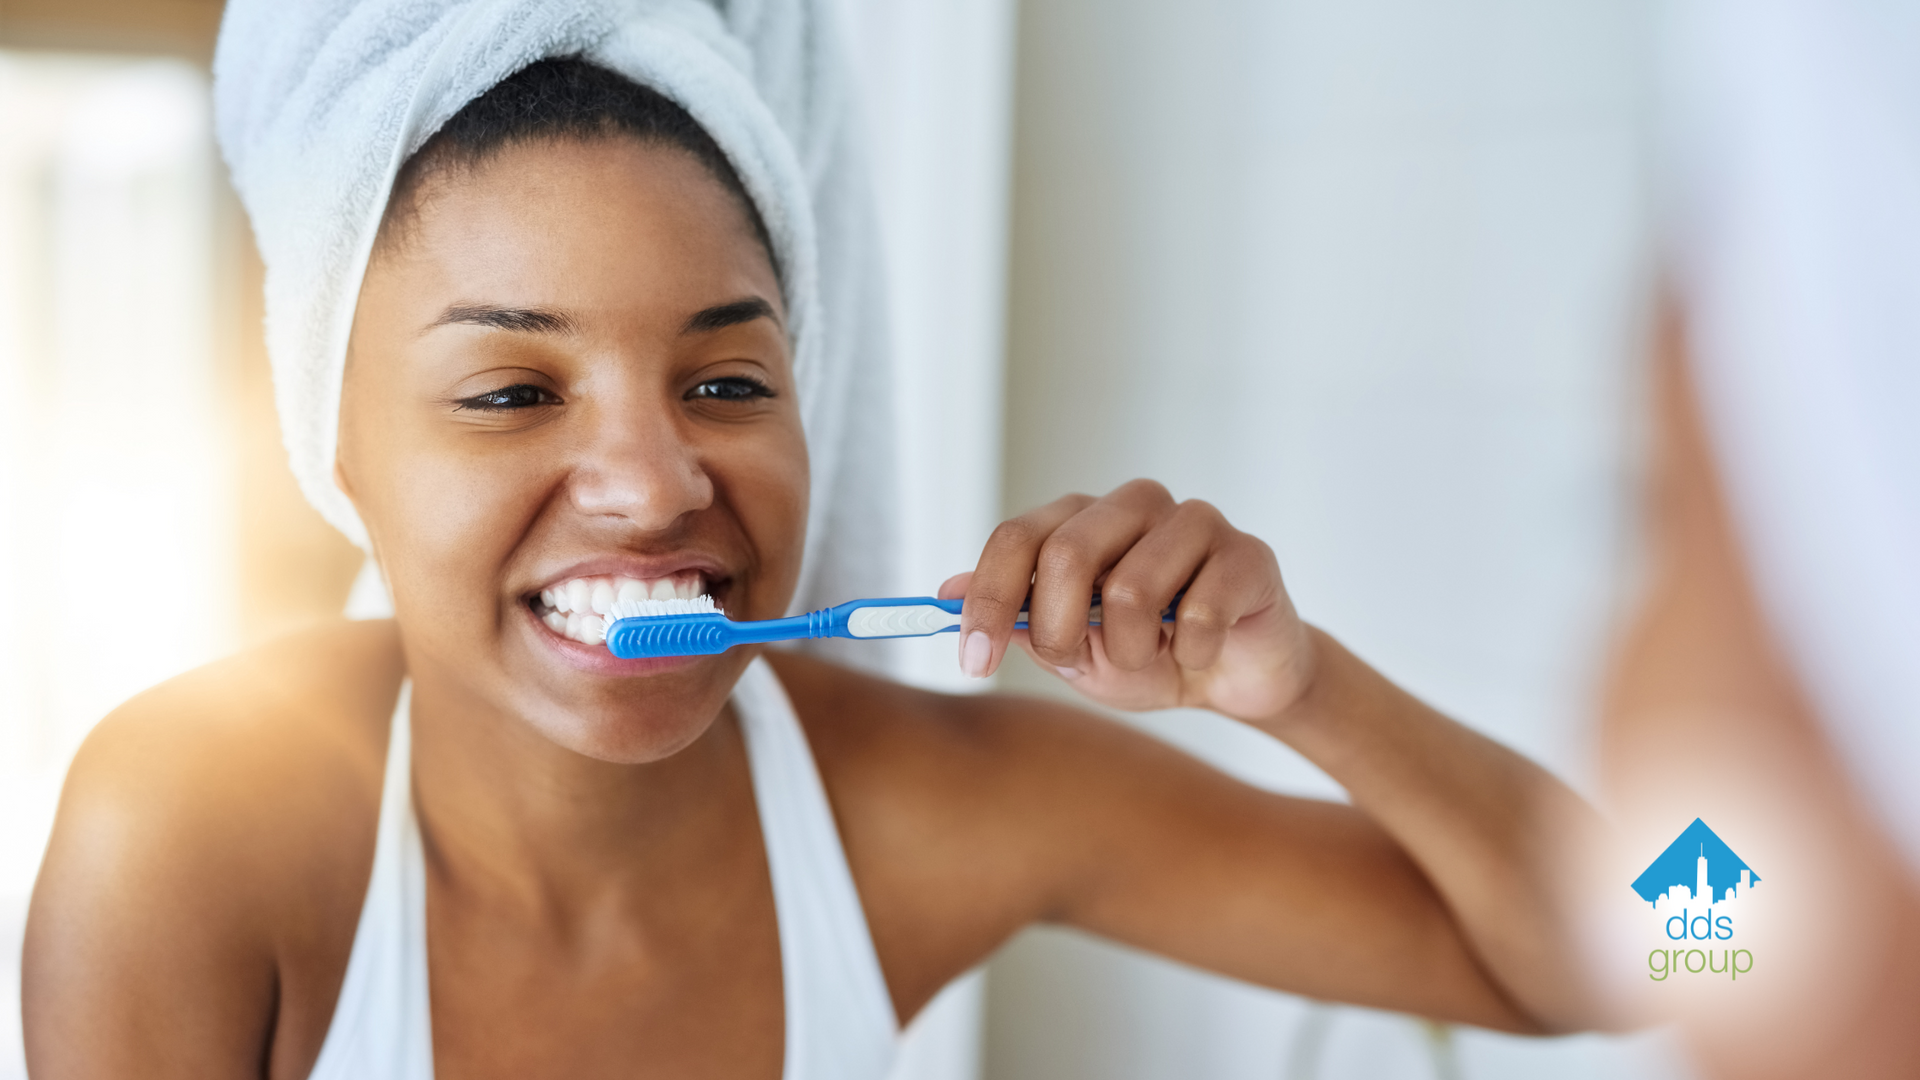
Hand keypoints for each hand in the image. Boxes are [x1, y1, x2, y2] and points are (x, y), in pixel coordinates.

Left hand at [942, 480, 1316, 724]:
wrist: (1235, 678)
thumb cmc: (1150, 656)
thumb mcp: (1071, 652)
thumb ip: (1018, 620)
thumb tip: (945, 590)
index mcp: (1081, 521)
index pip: (1016, 539)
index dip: (987, 602)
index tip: (974, 663)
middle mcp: (1133, 506)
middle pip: (1067, 553)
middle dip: (1060, 631)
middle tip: (1080, 665)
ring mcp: (1194, 522)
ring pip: (1131, 589)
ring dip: (1134, 651)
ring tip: (1153, 655)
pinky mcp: (1247, 553)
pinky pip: (1199, 613)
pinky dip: (1190, 654)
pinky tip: (1200, 653)